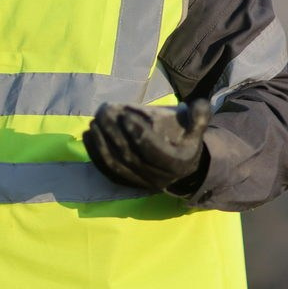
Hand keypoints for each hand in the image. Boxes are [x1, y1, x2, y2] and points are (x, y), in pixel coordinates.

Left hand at [83, 99, 210, 191]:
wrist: (183, 167)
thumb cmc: (185, 140)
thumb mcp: (196, 128)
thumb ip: (200, 115)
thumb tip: (200, 104)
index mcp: (177, 163)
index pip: (154, 151)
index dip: (139, 133)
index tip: (124, 115)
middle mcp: (159, 177)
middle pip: (131, 156)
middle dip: (114, 133)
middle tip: (103, 112)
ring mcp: (142, 183)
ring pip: (117, 165)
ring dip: (101, 143)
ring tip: (93, 122)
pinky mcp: (129, 184)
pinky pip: (108, 171)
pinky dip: (95, 155)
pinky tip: (87, 136)